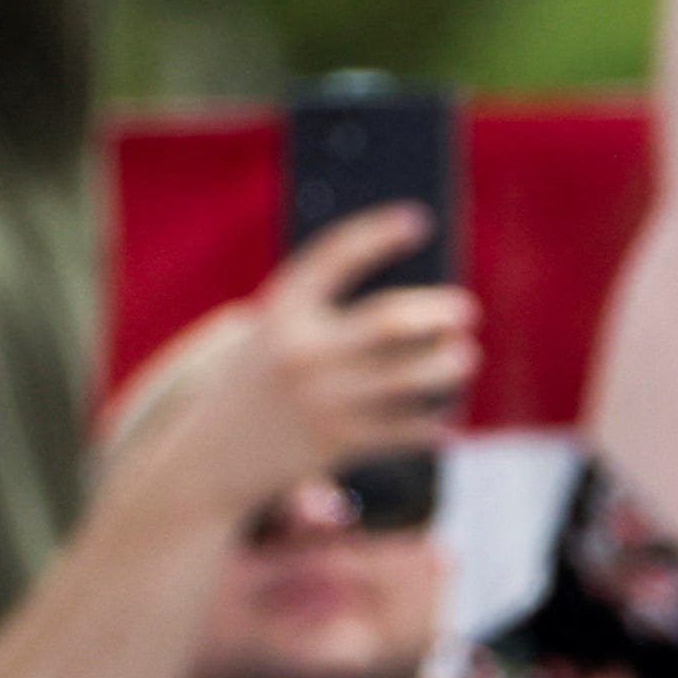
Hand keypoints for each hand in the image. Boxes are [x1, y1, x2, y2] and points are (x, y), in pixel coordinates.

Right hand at [120, 207, 479, 526]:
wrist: (210, 458)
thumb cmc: (254, 386)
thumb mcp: (267, 336)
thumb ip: (319, 316)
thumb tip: (412, 312)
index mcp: (279, 309)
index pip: (335, 255)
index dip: (379, 233)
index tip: (418, 219)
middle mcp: (301, 350)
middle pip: (389, 320)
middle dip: (436, 311)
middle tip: (467, 308)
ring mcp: (323, 398)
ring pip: (409, 378)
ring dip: (448, 366)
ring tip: (465, 357)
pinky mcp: (340, 442)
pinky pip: (407, 430)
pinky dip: (435, 423)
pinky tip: (451, 419)